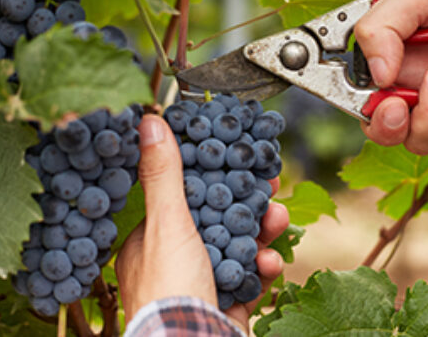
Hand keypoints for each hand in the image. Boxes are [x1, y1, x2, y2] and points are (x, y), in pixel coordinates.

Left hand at [116, 115, 288, 332]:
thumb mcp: (167, 224)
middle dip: (248, 203)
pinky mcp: (228, 303)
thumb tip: (149, 123)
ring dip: (262, 233)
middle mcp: (177, 262)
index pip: (185, 197)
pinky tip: (270, 265)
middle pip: (219, 221)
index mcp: (153, 242)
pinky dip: (263, 270)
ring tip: (279, 218)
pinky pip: (250, 280)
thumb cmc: (170, 291)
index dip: (214, 176)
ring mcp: (204, 283)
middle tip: (271, 185)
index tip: (237, 158)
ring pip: (239, 248)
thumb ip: (164, 175)